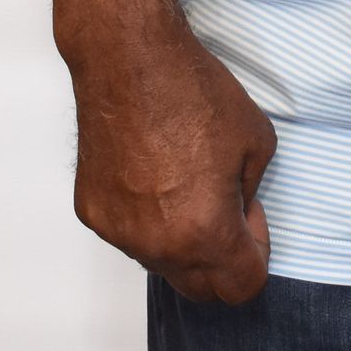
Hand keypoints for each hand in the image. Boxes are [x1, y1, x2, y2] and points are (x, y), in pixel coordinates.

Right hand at [69, 18, 276, 303]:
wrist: (129, 61)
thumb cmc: (192, 93)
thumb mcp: (256, 142)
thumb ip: (251, 194)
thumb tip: (239, 213)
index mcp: (206, 231)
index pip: (242, 288)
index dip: (256, 254)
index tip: (251, 221)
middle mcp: (158, 244)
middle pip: (200, 289)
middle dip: (221, 261)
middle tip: (227, 210)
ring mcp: (120, 232)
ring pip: (162, 263)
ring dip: (182, 241)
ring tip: (186, 183)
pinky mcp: (93, 213)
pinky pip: (130, 235)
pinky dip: (147, 219)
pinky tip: (153, 174)